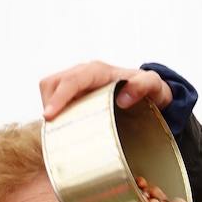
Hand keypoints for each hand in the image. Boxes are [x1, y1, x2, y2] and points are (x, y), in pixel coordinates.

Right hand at [39, 61, 171, 120]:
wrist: (149, 93)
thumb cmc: (149, 88)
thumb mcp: (153, 84)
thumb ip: (144, 85)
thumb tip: (123, 98)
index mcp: (97, 71)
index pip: (71, 80)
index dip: (58, 97)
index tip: (49, 116)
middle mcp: (82, 74)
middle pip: (52, 84)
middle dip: (49, 104)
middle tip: (55, 129)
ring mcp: (76, 86)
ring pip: (49, 92)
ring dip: (50, 111)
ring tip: (59, 130)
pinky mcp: (74, 97)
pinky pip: (55, 103)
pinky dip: (55, 116)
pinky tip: (63, 130)